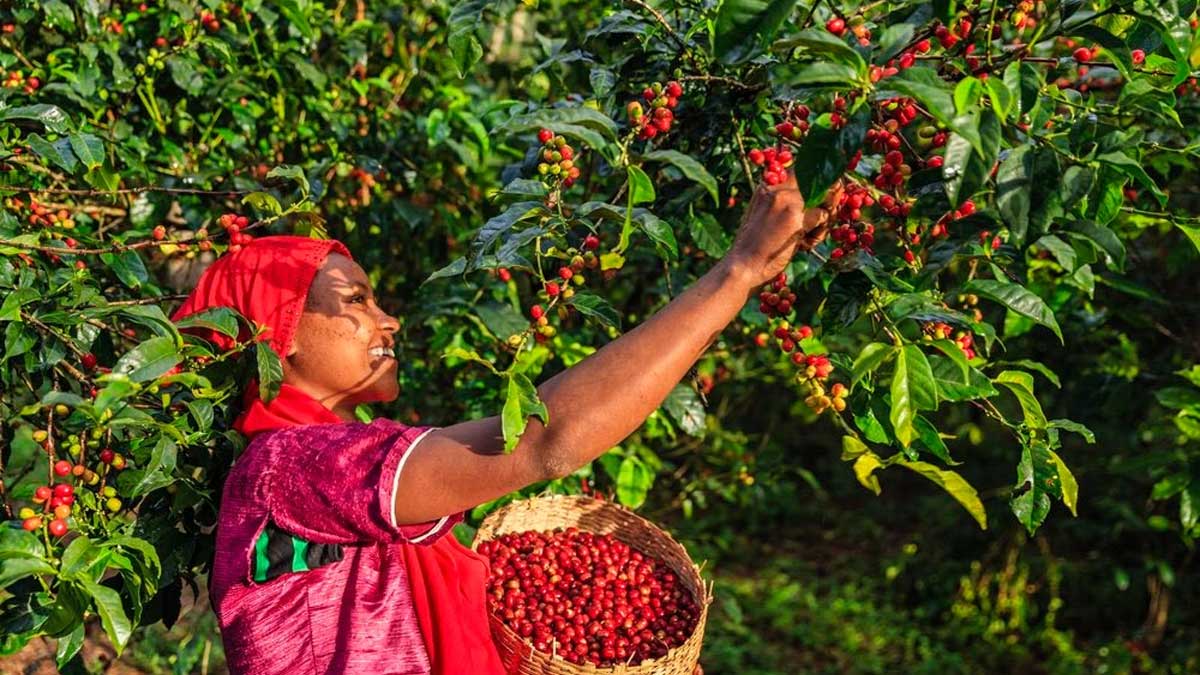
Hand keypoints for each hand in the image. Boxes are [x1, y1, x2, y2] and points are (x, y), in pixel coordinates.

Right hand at [724, 171, 841, 289]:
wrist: (742, 267)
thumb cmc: (755, 248)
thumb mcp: (766, 217)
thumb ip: (786, 203)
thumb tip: (818, 194)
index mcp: (767, 186)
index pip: (803, 170)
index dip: (818, 183)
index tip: (822, 199)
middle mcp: (777, 187)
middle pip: (818, 179)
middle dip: (829, 197)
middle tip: (824, 217)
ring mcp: (787, 200)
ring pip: (825, 198)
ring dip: (825, 219)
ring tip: (808, 237)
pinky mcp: (796, 217)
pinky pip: (824, 216)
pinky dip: (820, 233)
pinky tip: (804, 245)